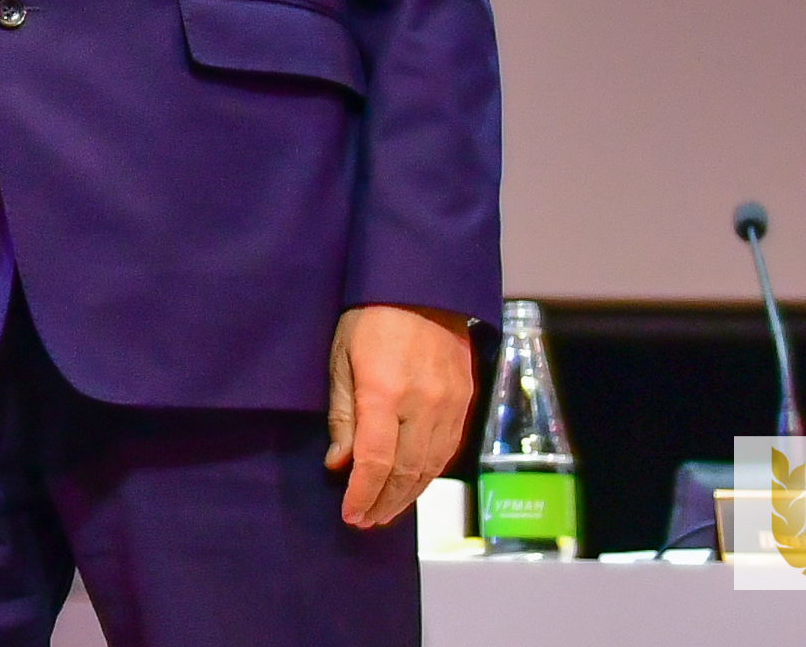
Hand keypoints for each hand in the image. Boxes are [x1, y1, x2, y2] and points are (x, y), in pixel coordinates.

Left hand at [325, 304, 475, 527]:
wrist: (422, 285)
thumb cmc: (368, 317)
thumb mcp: (340, 357)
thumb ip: (342, 413)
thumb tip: (339, 464)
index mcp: (385, 391)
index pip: (375, 461)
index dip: (362, 493)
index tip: (349, 514)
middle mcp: (423, 403)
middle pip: (406, 471)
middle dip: (384, 502)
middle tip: (365, 521)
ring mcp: (450, 404)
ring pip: (431, 467)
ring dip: (408, 496)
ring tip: (385, 511)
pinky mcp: (466, 401)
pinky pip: (449, 450)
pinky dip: (429, 474)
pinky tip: (413, 485)